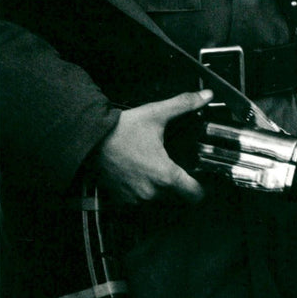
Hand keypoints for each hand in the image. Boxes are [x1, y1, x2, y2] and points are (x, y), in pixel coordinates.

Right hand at [95, 90, 213, 203]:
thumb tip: (207, 95)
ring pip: (159, 199)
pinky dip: (142, 191)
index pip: (195, 195)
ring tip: (154, 167)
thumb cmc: (122, 129)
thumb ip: (185, 104)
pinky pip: (140, 201)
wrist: (90, 141)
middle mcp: (152, 193)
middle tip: (174, 165)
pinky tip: (139, 173)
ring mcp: (136, 200)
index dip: (202, 187)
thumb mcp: (157, 114)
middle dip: (179, 183)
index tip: (200, 178)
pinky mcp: (122, 201)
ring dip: (160, 188)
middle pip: (178, 196)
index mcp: (165, 175)